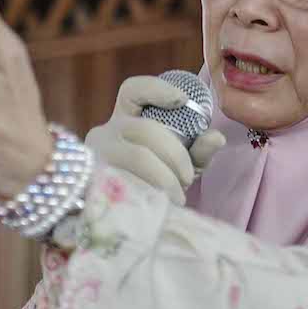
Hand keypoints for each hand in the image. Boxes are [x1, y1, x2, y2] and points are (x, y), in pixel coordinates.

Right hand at [85, 76, 225, 204]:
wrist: (122, 219)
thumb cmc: (154, 183)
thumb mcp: (180, 164)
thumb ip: (199, 150)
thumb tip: (216, 137)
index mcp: (125, 119)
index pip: (133, 91)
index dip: (156, 89)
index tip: (183, 100)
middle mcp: (105, 133)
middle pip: (145, 129)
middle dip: (174, 153)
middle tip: (188, 178)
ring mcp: (94, 157)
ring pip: (136, 156)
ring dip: (164, 177)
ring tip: (178, 197)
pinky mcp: (91, 182)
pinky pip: (125, 182)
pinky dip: (148, 192)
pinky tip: (158, 205)